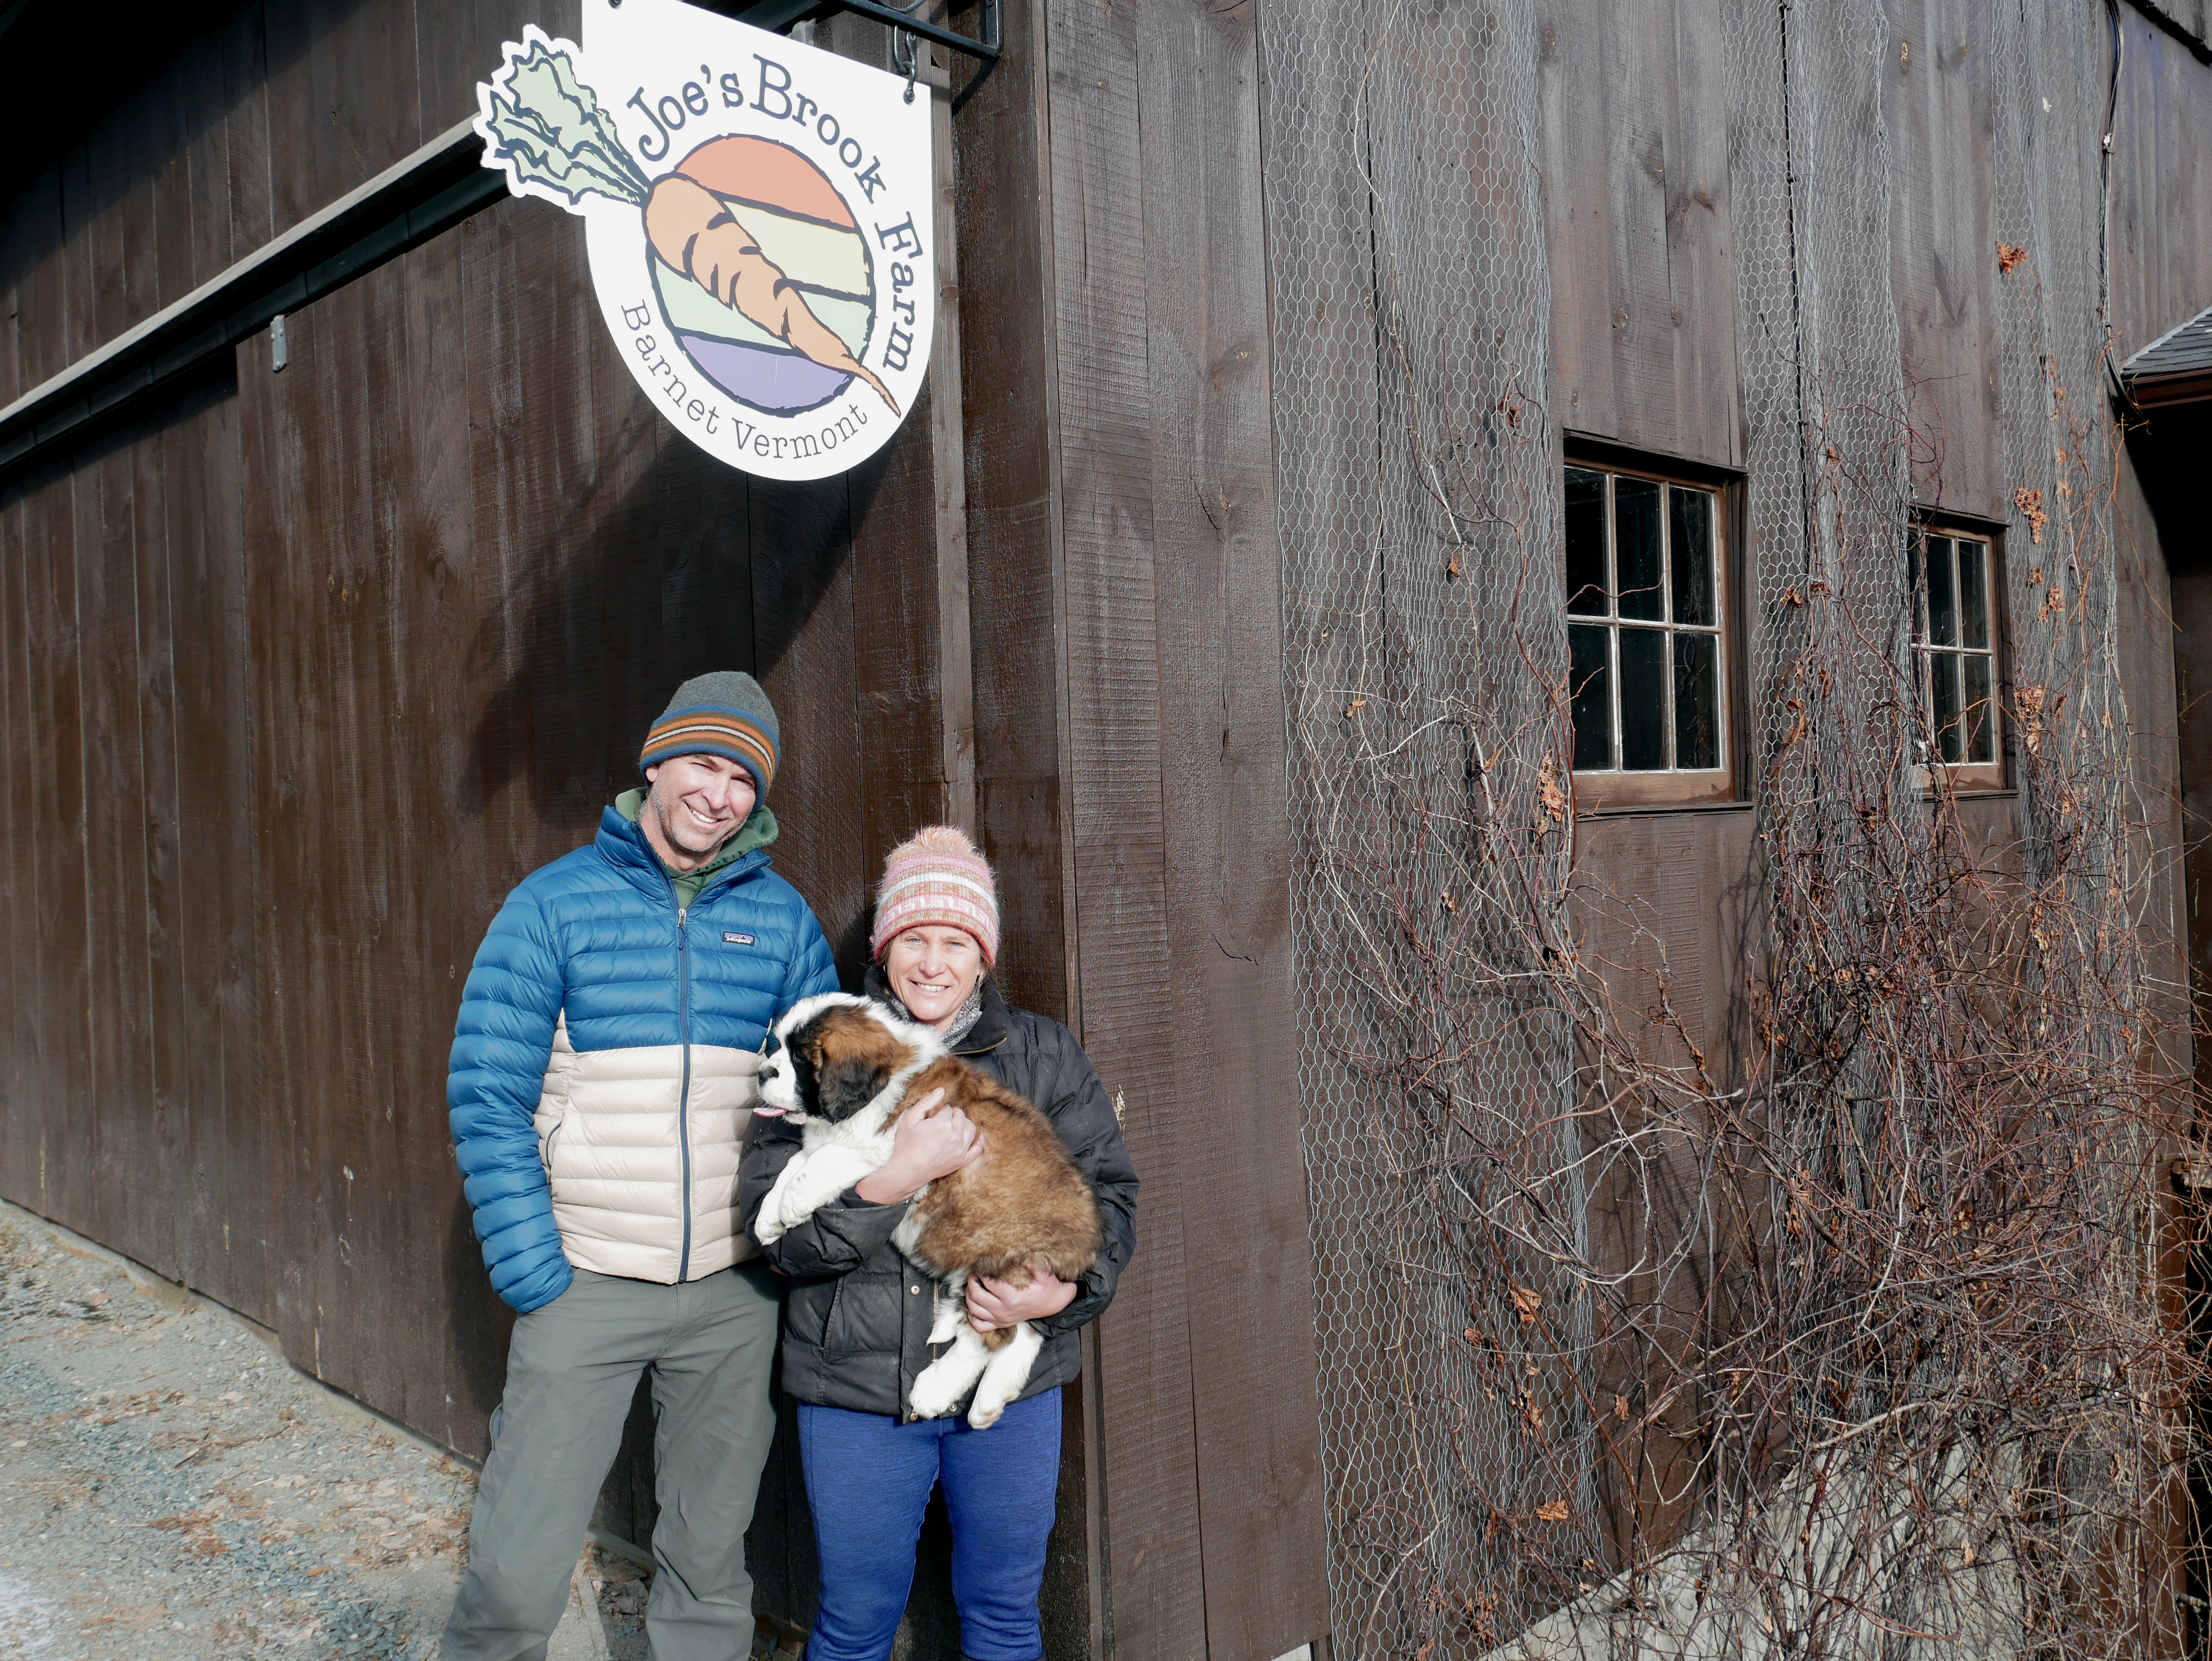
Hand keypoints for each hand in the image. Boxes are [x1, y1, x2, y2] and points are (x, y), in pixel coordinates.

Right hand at [854, 1090, 982, 1202]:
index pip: (947, 1109)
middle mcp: (955, 1135)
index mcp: (942, 1124)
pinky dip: (980, 1139)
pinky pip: (977, 1148)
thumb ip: (926, 1102)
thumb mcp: (909, 1119)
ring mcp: (960, 1149)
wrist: (907, 1171)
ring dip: (964, 1123)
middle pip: (960, 1116)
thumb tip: (941, 1090)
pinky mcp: (962, 1160)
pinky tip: (981, 1133)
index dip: (938, 1111)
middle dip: (952, 1114)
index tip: (931, 1117)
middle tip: (941, 1119)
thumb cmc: (906, 1145)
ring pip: (971, 1128)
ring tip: (954, 1124)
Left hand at [966, 1265, 1077, 1331]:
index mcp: (1013, 1297)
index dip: (981, 1272)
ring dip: (969, 1296)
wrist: (1053, 1304)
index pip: (988, 1283)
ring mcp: (1002, 1319)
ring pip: (974, 1310)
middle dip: (972, 1281)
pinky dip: (972, 1316)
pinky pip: (979, 1325)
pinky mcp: (1001, 1324)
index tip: (981, 1264)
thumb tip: (1014, 1252)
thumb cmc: (1047, 1287)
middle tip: (974, 1272)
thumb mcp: (1043, 1273)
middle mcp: (1005, 1310)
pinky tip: (974, 1305)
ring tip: (972, 1284)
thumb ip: (1030, 1262)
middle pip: (977, 1296)